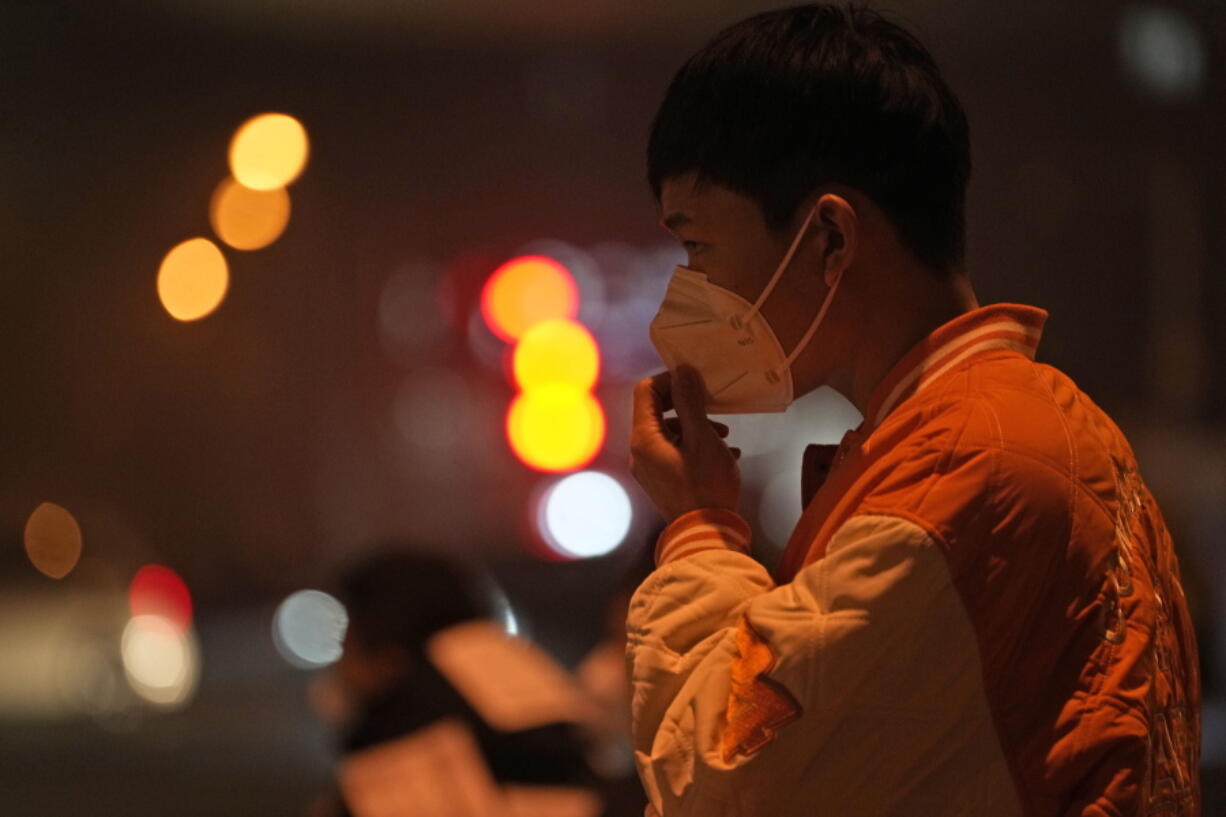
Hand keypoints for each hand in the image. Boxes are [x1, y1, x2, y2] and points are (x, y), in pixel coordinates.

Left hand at [629, 366, 740, 522]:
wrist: (706, 535)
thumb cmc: (706, 485)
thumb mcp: (702, 438)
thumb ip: (690, 402)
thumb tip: (682, 371)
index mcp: (643, 439)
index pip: (645, 391)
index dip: (670, 380)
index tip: (697, 382)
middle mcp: (639, 452)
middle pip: (656, 411)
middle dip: (686, 403)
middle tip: (713, 405)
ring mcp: (649, 469)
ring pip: (668, 432)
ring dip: (695, 424)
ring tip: (723, 434)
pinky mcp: (662, 481)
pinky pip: (673, 451)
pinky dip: (694, 444)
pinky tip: (723, 452)